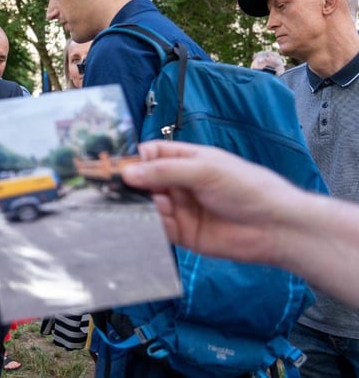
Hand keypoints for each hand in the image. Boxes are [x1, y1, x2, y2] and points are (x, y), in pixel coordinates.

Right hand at [122, 140, 288, 264]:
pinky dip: (149, 226)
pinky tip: (148, 224)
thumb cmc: (246, 188)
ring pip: (147, 206)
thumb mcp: (204, 170)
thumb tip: (127, 173)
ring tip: (137, 208)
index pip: (150, 155)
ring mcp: (179, 209)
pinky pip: (157, 229)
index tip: (115, 168)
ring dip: (138, 207)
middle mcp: (179, 183)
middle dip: (131, 185)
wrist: (276, 227)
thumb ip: (164, 171)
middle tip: (114, 191)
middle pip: (144, 181)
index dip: (133, 160)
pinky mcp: (182, 234)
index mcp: (186, 161)